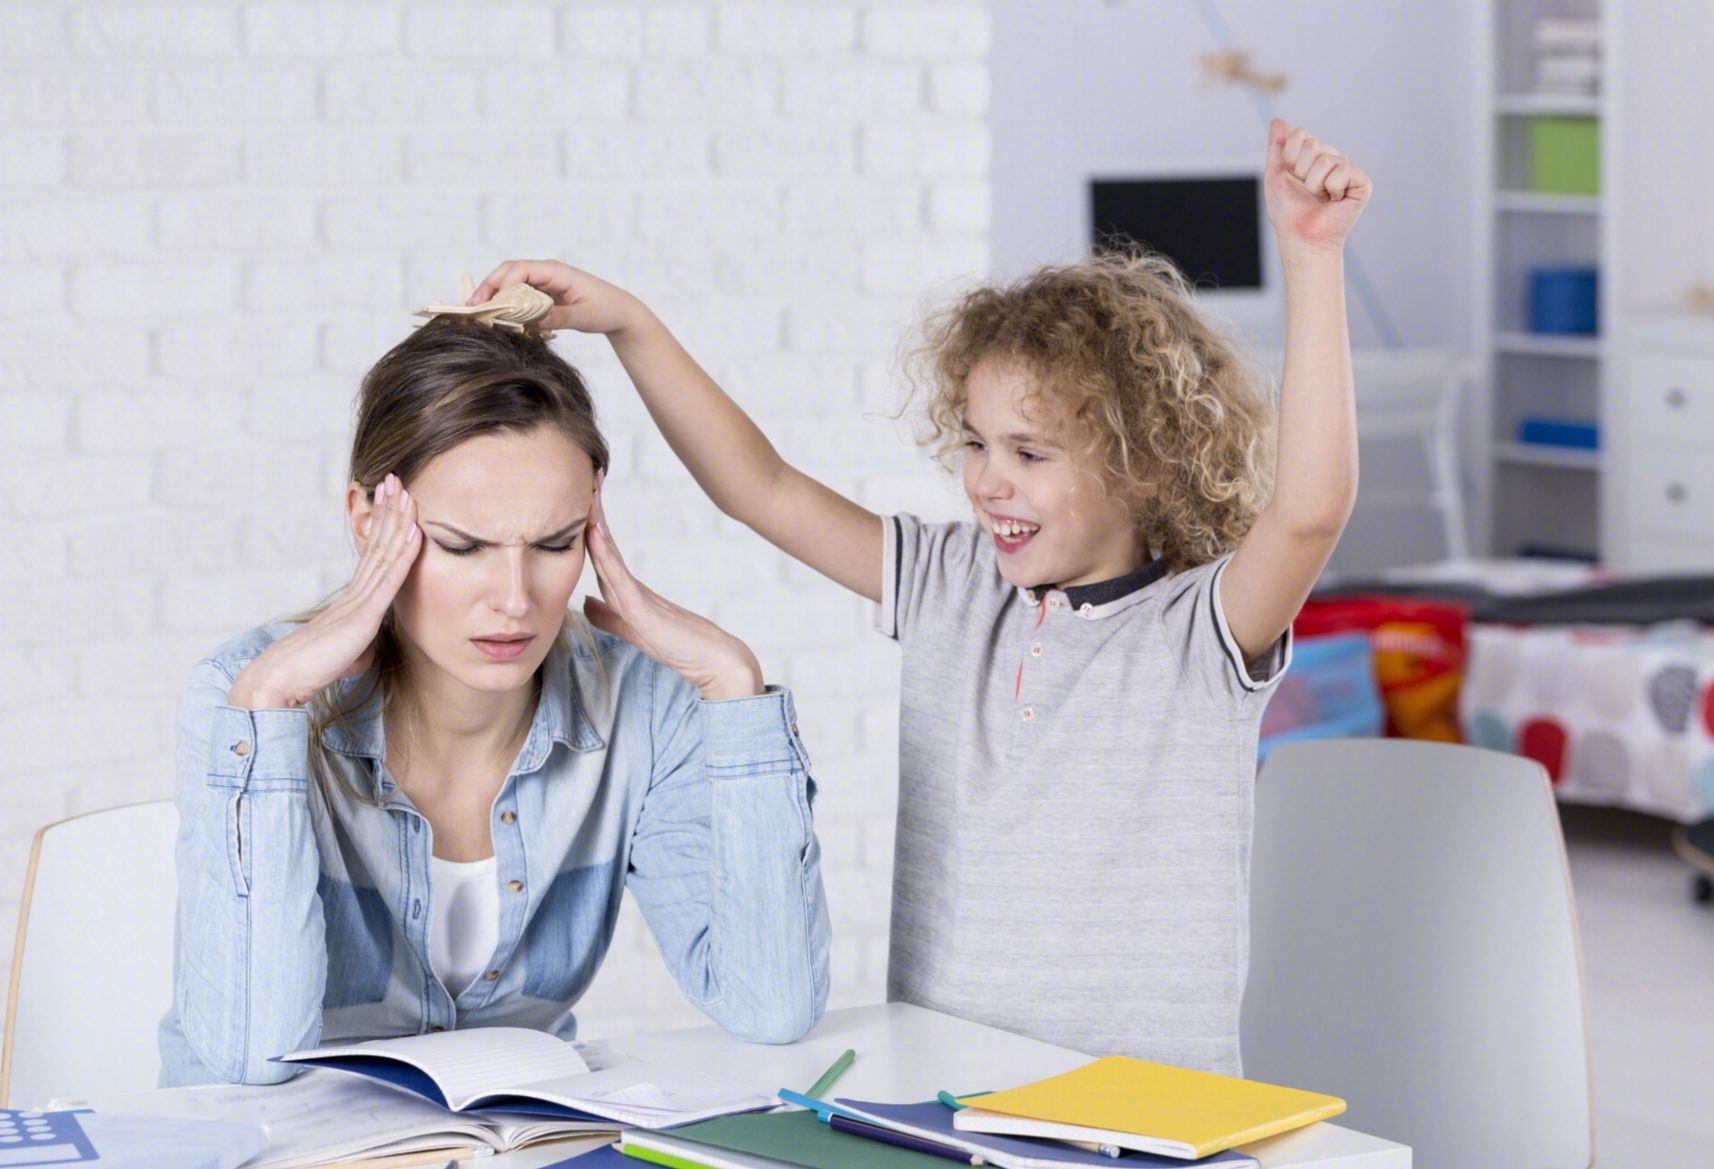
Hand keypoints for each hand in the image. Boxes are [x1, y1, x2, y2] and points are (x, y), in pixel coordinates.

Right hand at [227, 474, 421, 708]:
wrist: (281, 680)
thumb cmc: (308, 672)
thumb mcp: (344, 657)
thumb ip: (358, 647)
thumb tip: (364, 649)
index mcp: (350, 601)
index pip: (371, 557)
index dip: (383, 528)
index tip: (391, 502)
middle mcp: (354, 594)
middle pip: (376, 544)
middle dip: (388, 511)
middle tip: (395, 479)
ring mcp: (358, 601)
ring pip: (383, 553)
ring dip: (397, 520)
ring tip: (405, 490)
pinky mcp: (363, 616)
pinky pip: (389, 578)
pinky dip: (404, 552)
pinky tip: (414, 530)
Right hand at [467, 260, 644, 336]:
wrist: (620, 311)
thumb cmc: (606, 309)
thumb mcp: (585, 316)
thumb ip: (562, 318)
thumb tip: (536, 322)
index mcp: (556, 271)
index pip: (520, 270)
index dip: (501, 284)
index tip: (488, 303)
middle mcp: (546, 273)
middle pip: (508, 273)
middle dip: (489, 288)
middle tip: (472, 309)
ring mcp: (542, 283)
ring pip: (510, 284)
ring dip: (494, 298)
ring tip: (479, 316)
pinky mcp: (542, 296)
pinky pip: (518, 297)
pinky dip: (506, 306)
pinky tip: (497, 321)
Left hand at [580, 490, 763, 701]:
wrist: (715, 660)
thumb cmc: (680, 647)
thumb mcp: (633, 630)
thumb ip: (610, 616)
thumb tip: (587, 600)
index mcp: (628, 591)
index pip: (602, 553)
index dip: (589, 526)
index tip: (583, 497)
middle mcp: (632, 586)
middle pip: (605, 543)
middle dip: (594, 511)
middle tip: (590, 474)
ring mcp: (637, 596)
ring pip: (609, 553)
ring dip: (597, 522)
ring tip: (590, 490)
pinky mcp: (642, 610)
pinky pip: (617, 577)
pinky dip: (604, 553)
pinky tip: (594, 532)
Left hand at [1263, 119, 1370, 256]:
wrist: (1300, 238)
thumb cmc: (1288, 212)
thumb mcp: (1276, 176)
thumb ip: (1277, 148)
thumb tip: (1278, 120)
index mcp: (1314, 155)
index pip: (1299, 135)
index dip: (1289, 159)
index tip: (1292, 178)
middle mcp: (1333, 158)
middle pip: (1312, 145)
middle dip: (1301, 173)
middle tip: (1307, 191)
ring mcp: (1348, 169)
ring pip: (1325, 160)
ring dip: (1314, 185)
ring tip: (1319, 198)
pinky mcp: (1361, 182)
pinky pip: (1342, 171)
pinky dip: (1332, 189)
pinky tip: (1335, 200)